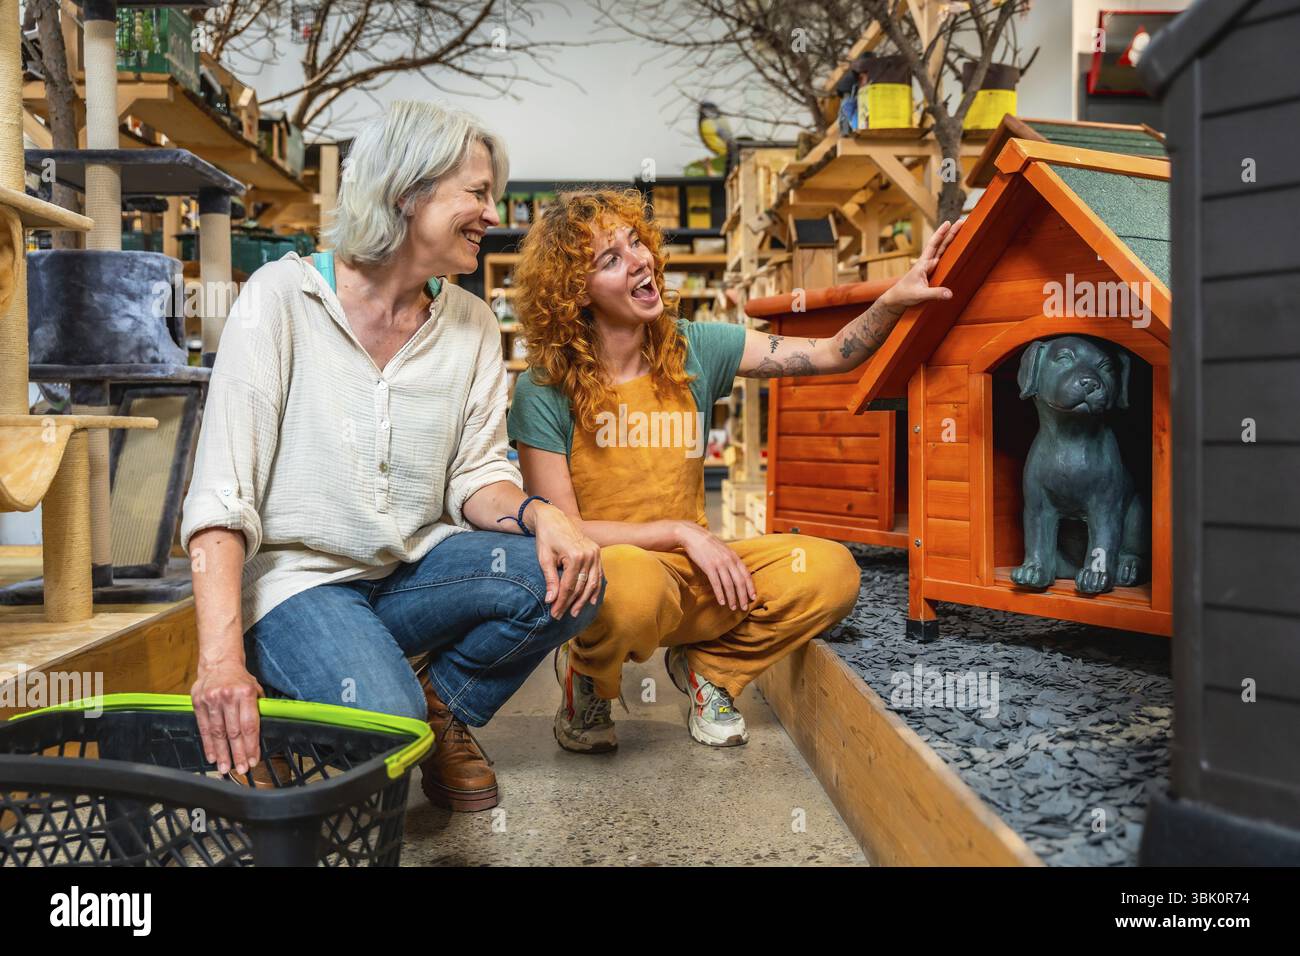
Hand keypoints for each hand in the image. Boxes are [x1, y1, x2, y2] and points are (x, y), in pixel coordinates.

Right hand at [192, 659, 263, 774]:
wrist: (218, 662)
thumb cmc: (239, 678)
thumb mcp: (255, 688)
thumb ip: (258, 708)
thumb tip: (261, 732)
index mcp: (246, 693)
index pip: (250, 725)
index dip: (251, 745)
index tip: (253, 760)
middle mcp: (228, 697)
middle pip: (234, 732)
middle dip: (238, 753)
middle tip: (242, 770)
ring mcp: (211, 700)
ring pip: (218, 732)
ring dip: (222, 753)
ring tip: (226, 768)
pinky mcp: (198, 702)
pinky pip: (204, 728)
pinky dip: (208, 744)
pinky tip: (212, 756)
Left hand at [531, 503, 602, 618]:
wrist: (554, 518)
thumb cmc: (546, 538)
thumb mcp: (545, 559)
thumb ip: (550, 580)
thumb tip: (551, 601)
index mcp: (575, 556)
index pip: (569, 586)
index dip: (561, 602)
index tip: (554, 614)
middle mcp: (588, 555)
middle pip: (581, 586)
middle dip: (571, 603)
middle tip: (561, 615)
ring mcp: (595, 553)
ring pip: (592, 583)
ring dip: (584, 599)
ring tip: (575, 612)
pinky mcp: (597, 552)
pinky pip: (598, 574)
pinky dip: (596, 588)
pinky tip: (592, 600)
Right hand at [674, 521, 755, 610]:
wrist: (693, 536)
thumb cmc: (709, 544)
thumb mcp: (724, 550)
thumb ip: (732, 560)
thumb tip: (738, 573)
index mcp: (734, 556)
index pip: (746, 574)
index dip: (750, 587)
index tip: (753, 597)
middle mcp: (729, 560)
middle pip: (739, 582)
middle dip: (743, 596)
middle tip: (744, 607)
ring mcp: (719, 563)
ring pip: (729, 585)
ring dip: (732, 598)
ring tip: (733, 608)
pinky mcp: (708, 567)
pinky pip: (716, 583)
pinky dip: (720, 594)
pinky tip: (722, 602)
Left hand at [879, 217, 964, 311]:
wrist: (896, 299)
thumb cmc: (904, 295)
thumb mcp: (919, 295)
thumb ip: (935, 294)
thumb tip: (950, 294)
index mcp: (922, 264)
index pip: (933, 245)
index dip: (941, 234)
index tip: (948, 222)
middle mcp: (926, 263)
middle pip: (940, 245)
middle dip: (950, 233)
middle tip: (961, 222)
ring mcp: (929, 268)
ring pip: (942, 251)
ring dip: (950, 241)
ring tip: (960, 231)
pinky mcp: (931, 273)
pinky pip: (942, 260)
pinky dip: (948, 253)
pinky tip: (955, 249)